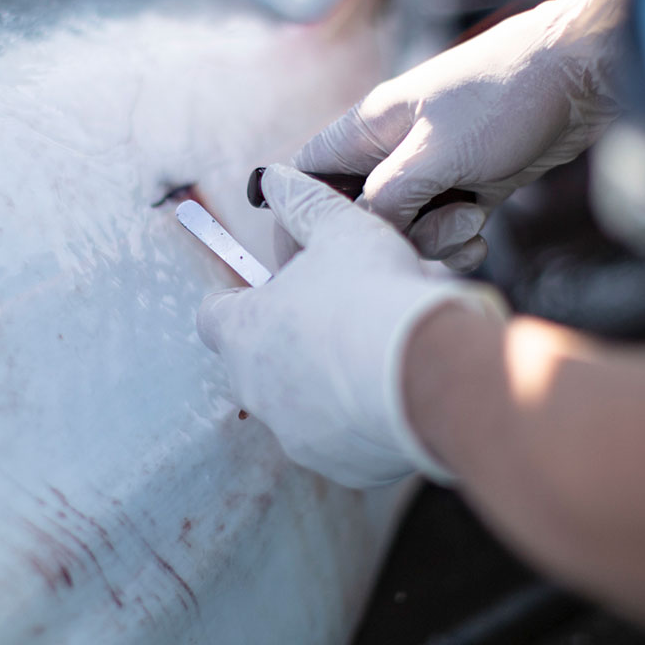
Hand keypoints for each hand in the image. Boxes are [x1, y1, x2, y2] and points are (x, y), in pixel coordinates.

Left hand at [197, 165, 506, 487]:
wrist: (429, 372)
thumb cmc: (374, 293)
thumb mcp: (339, 228)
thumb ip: (303, 202)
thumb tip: (275, 177)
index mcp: (243, 333)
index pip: (214, 316)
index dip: (239, 300)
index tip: (269, 291)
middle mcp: (257, 392)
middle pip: (261, 363)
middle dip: (296, 341)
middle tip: (341, 316)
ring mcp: (296, 435)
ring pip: (306, 404)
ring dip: (332, 382)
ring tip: (380, 352)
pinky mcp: (341, 467)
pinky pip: (346, 440)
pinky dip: (366, 420)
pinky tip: (400, 391)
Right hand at [296, 0, 634, 270]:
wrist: (581, 76)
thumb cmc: (503, 98)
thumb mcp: (434, 155)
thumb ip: (386, 199)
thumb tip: (363, 237)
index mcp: (367, 128)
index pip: (306, 176)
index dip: (300, 216)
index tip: (318, 254)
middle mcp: (391, 148)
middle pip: (358, 214)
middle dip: (391, 236)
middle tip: (432, 224)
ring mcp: (430, 168)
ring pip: (405, 227)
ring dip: (434, 238)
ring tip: (473, 216)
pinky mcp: (468, 184)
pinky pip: (443, 229)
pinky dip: (458, 241)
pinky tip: (483, 234)